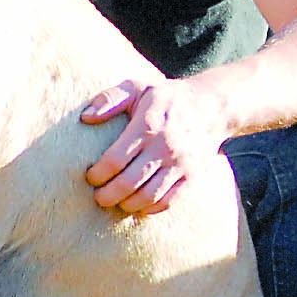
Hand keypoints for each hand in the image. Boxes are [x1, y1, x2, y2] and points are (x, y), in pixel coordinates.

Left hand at [79, 77, 230, 214]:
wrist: (211, 107)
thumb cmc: (166, 98)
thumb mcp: (138, 87)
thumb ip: (110, 99)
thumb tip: (85, 118)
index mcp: (148, 125)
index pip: (115, 159)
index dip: (98, 174)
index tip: (90, 176)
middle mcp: (165, 147)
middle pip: (129, 183)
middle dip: (107, 195)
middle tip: (98, 196)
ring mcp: (180, 164)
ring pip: (148, 197)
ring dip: (126, 204)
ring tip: (116, 201)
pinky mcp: (191, 177)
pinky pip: (168, 202)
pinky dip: (150, 208)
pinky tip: (139, 204)